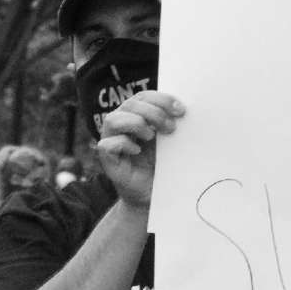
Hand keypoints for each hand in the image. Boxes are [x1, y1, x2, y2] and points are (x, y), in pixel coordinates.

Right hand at [94, 90, 185, 210]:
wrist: (153, 192)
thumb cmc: (160, 164)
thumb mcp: (169, 140)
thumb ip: (170, 123)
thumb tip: (183, 109)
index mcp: (135, 114)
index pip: (143, 96)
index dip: (161, 99)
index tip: (181, 111)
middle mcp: (120, 124)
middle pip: (130, 104)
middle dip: (154, 113)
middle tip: (170, 128)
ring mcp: (110, 140)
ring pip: (113, 119)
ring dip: (136, 124)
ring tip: (151, 137)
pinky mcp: (107, 159)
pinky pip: (107, 144)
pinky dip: (123, 144)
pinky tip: (137, 151)